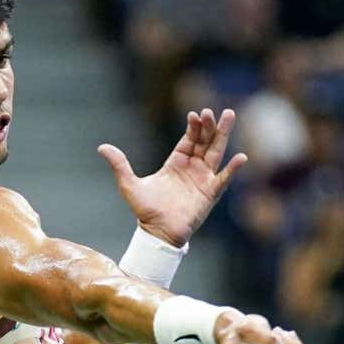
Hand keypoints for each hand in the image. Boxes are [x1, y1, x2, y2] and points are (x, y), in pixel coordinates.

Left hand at [99, 108, 247, 247]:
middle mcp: (192, 169)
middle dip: (210, 126)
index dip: (193, 127)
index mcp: (176, 164)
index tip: (195, 114)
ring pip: (216, 153)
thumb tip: (102, 147)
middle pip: (205, 142)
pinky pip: (223, 179)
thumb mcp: (129, 184)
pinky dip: (232, 169)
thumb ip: (120, 164)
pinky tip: (241, 157)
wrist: (157, 233)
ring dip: (223, 136)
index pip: (188, 140)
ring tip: (230, 116)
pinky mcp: (210, 194)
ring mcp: (203, 180)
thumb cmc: (145, 211)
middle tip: (214, 111)